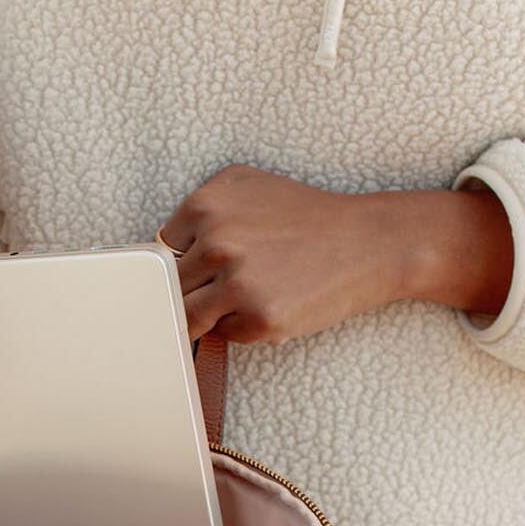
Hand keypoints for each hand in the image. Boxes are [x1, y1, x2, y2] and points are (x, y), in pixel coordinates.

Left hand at [160, 163, 513, 346]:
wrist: (366, 242)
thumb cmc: (303, 219)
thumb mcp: (245, 189)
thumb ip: (199, 215)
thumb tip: (158, 257)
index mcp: (206, 205)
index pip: (160, 254)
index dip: (179, 267)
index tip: (196, 273)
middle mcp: (217, 240)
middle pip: (172, 289)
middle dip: (195, 294)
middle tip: (229, 288)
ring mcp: (237, 282)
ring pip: (190, 318)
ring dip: (211, 316)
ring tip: (247, 295)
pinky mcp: (259, 317)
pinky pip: (225, 335)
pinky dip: (241, 329)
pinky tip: (272, 305)